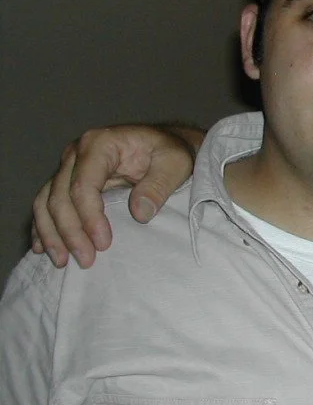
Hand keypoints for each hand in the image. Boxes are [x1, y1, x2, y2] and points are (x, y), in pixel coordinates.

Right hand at [31, 124, 203, 267]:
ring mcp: (68, 166)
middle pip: (59, 196)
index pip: (83, 185)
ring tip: (61, 262)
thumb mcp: (175, 163)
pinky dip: (44, 227)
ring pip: (45, 202)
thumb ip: (159, 185)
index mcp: (100, 143)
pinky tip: (44, 248)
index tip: (104, 244)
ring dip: (50, 234)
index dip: (89, 218)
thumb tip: (140, 213)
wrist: (164, 145)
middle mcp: (76, 153)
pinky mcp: (66, 180)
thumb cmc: (170, 152)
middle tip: (86, 260)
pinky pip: (45, 204)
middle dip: (70, 232)